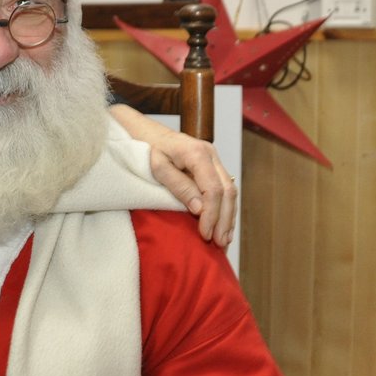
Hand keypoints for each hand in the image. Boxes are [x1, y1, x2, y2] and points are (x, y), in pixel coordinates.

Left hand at [108, 105, 236, 246]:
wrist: (145, 131)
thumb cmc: (146, 148)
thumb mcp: (157, 168)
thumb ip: (179, 186)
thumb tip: (199, 208)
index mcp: (197, 153)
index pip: (213, 189)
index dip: (211, 215)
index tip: (204, 234)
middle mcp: (211, 154)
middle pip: (227, 191)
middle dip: (224, 220)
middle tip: (219, 244)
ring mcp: (213, 159)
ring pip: (230, 190)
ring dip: (228, 216)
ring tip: (224, 241)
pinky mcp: (211, 165)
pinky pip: (224, 188)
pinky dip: (225, 208)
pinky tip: (222, 225)